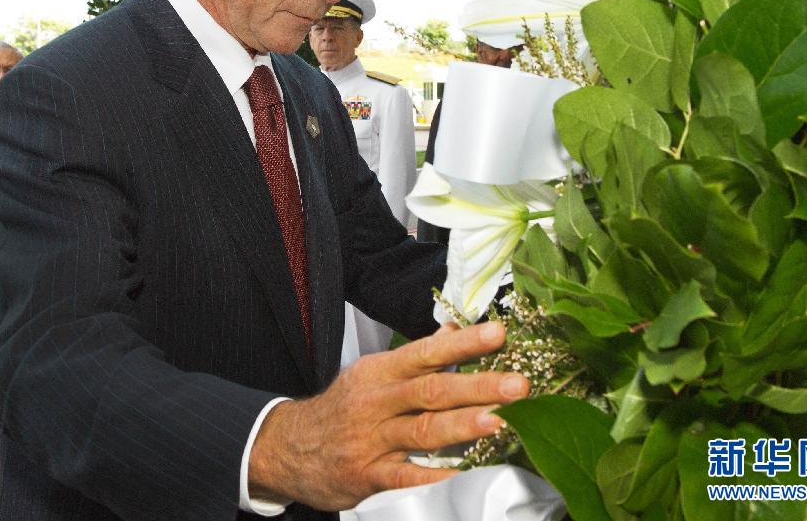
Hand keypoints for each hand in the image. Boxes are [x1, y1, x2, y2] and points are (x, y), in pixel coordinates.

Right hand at [247, 321, 528, 509]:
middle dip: (478, 386)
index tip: (499, 333)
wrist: (288, 447)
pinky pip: (405, 475)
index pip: (428, 351)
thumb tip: (454, 329)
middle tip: (517, 384)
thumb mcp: (374, 372)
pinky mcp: (368, 474)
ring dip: (463, 426)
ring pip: (423, 431)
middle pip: (432, 390)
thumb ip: (417, 355)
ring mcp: (373, 439)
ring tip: (500, 421)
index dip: (465, 343)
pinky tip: (464, 474)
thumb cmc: (342, 407)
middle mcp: (379, 401)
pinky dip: (435, 474)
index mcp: (382, 371)